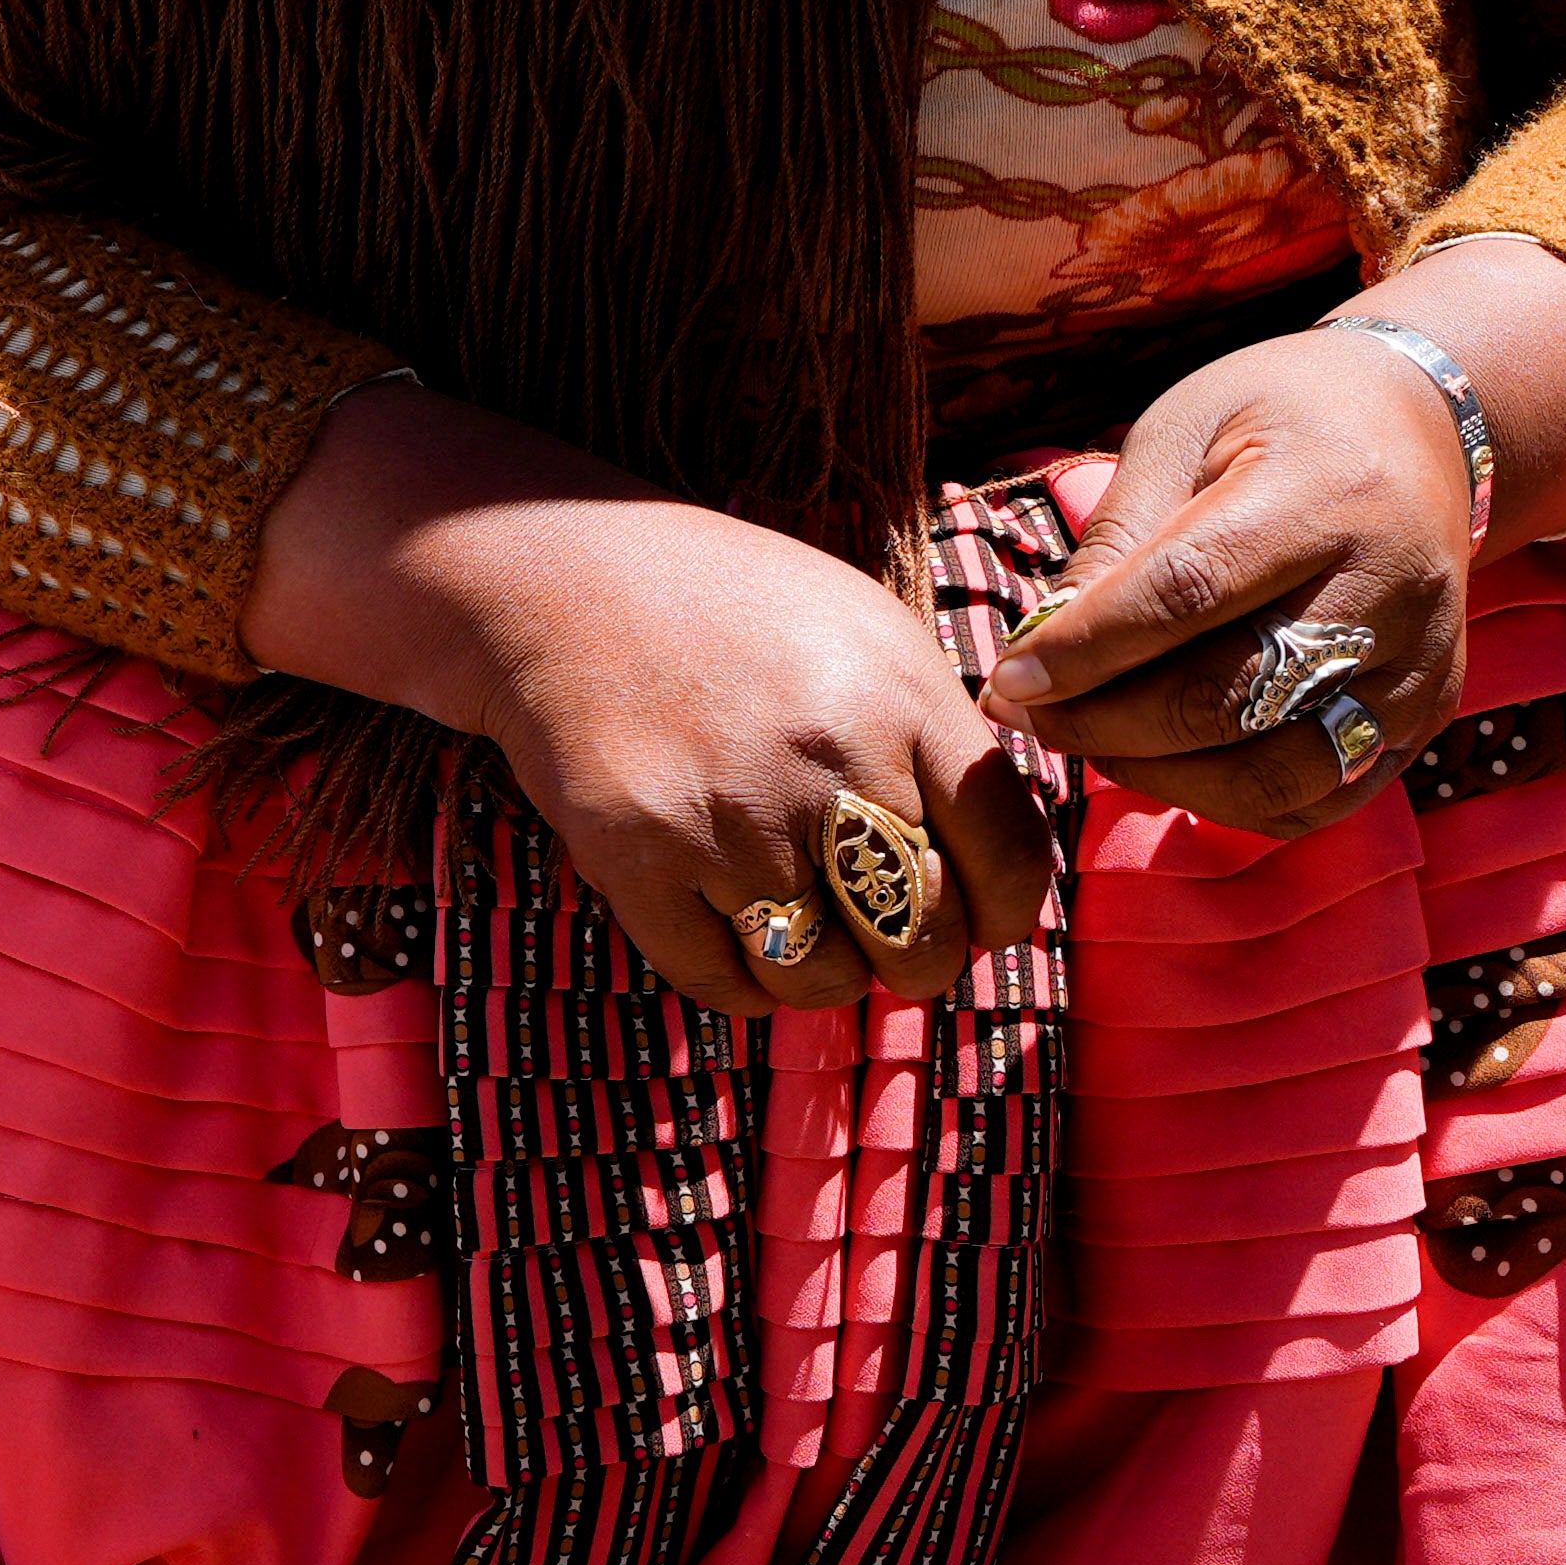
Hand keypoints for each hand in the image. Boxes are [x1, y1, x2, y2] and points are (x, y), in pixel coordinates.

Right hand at [250, 387, 1056, 1018]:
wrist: (558, 580)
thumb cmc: (729, 611)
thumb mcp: (864, 631)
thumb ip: (938, 738)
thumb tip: (998, 876)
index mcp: (898, 693)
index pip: (1007, 854)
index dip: (1004, 914)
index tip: (982, 923)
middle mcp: (824, 755)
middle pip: (923, 934)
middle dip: (919, 959)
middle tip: (887, 939)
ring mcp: (726, 812)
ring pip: (824, 977)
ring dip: (826, 976)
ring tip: (806, 932)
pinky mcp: (635, 856)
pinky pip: (723, 983)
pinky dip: (744, 984)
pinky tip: (736, 936)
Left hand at [983, 332, 1473, 830]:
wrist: (1418, 426)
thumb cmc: (1277, 419)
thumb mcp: (1182, 432)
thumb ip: (1118, 540)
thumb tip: (1043, 649)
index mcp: (1327, 495)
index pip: (1189, 593)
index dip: (1087, 649)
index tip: (1009, 679)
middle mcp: (1392, 590)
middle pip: (1231, 696)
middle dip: (1106, 722)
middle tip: (1028, 714)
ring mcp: (1419, 665)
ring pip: (1277, 771)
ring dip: (1161, 776)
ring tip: (1091, 739)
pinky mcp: (1426, 714)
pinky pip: (1317, 797)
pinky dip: (1227, 799)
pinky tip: (1166, 761)